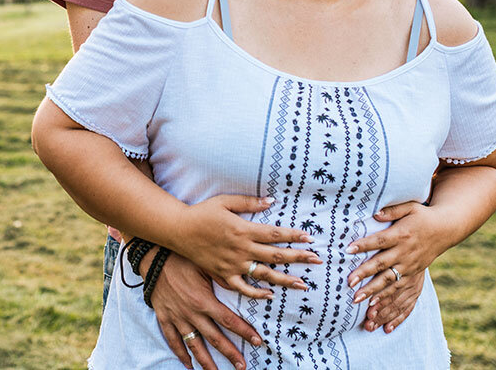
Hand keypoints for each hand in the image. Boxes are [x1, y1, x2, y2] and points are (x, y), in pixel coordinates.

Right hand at [149, 253, 261, 369]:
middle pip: (215, 338)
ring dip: (206, 361)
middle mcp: (192, 314)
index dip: (245, 332)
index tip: (257, 341)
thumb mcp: (206, 265)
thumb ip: (224, 278)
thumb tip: (245, 284)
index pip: (229, 321)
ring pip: (194, 345)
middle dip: (230, 353)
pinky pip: (173, 340)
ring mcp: (177, 318)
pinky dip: (180, 353)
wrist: (153, 259)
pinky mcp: (165, 318)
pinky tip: (188, 364)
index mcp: (204, 301)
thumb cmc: (181, 259)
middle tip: (242, 365)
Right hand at [172, 194, 322, 298]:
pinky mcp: (223, 274)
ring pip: (264, 274)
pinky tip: (271, 296)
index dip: (293, 235)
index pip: (274, 233)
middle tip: (317, 260)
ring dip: (284, 279)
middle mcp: (241, 248)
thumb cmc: (201, 213)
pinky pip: (243, 287)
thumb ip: (249, 202)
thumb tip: (271, 201)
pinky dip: (257, 293)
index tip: (310, 238)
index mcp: (243, 229)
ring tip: (302, 284)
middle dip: (298, 257)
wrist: (178, 230)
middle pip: (275, 255)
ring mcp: (233, 264)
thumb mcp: (224, 201)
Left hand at [344, 201, 453, 331]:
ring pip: (390, 283)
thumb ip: (392, 210)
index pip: (380, 241)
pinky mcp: (415, 277)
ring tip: (358, 300)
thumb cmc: (422, 216)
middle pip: (382, 265)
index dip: (364, 245)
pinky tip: (378, 310)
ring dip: (374, 292)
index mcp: (402, 235)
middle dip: (365, 274)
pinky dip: (391, 303)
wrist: (445, 229)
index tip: (347, 249)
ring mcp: (411, 267)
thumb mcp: (410, 207)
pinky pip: (402, 293)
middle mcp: (406, 253)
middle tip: (349, 283)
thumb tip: (375, 213)